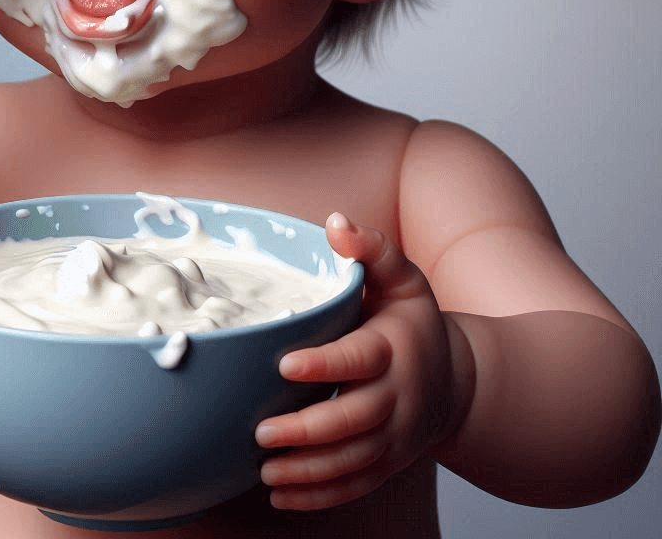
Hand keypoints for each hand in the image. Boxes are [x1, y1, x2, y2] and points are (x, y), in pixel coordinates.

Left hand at [255, 213, 470, 510]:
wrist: (456, 378)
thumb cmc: (412, 320)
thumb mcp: (401, 277)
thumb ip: (370, 249)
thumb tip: (335, 222)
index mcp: (395, 348)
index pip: (359, 359)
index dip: (324, 364)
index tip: (285, 364)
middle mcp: (398, 397)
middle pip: (355, 420)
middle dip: (308, 430)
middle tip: (262, 430)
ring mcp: (396, 437)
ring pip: (354, 461)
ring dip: (309, 470)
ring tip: (265, 468)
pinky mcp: (388, 462)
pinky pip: (356, 485)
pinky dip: (320, 495)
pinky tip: (280, 493)